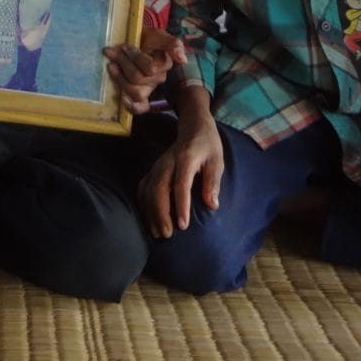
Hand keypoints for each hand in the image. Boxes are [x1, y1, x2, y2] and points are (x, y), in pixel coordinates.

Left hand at [104, 27, 186, 115]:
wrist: (137, 39)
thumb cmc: (147, 38)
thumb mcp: (158, 35)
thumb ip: (172, 44)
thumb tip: (182, 59)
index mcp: (164, 64)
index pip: (149, 68)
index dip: (134, 57)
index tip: (124, 46)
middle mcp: (158, 78)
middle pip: (138, 79)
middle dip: (123, 64)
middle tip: (111, 52)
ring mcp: (149, 88)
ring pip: (136, 92)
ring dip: (120, 78)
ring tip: (111, 65)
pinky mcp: (140, 95)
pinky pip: (141, 107)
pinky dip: (131, 106)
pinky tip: (122, 99)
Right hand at [137, 110, 221, 238]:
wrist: (193, 126)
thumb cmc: (208, 145)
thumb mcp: (217, 160)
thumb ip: (212, 182)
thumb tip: (212, 205)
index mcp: (186, 158)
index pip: (180, 184)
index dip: (181, 205)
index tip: (183, 226)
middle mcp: (167, 162)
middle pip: (159, 188)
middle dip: (161, 213)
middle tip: (167, 234)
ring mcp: (158, 165)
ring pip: (148, 189)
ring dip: (150, 212)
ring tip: (157, 233)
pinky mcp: (153, 169)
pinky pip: (143, 187)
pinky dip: (143, 204)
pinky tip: (148, 219)